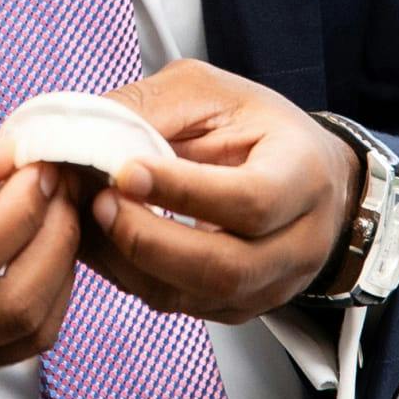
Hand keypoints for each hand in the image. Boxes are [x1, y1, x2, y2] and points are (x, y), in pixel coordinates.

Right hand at [0, 122, 79, 386]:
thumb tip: (0, 155)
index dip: (20, 208)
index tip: (37, 163)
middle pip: (9, 306)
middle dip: (54, 236)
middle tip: (61, 182)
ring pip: (25, 334)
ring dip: (60, 267)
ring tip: (58, 208)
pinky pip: (18, 346)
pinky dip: (48, 294)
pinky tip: (41, 245)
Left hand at [83, 60, 360, 323]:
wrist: (306, 173)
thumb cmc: (258, 125)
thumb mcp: (212, 91)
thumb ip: (156, 108)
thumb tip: (92, 136)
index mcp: (304, 173)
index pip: (251, 199)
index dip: (183, 191)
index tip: (127, 171)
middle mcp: (299, 242)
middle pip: (226, 268)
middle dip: (149, 241)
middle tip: (100, 203)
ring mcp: (273, 285)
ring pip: (197, 298)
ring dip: (132, 263)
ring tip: (94, 219)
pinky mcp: (240, 307)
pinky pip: (181, 305)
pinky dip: (133, 276)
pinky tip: (107, 241)